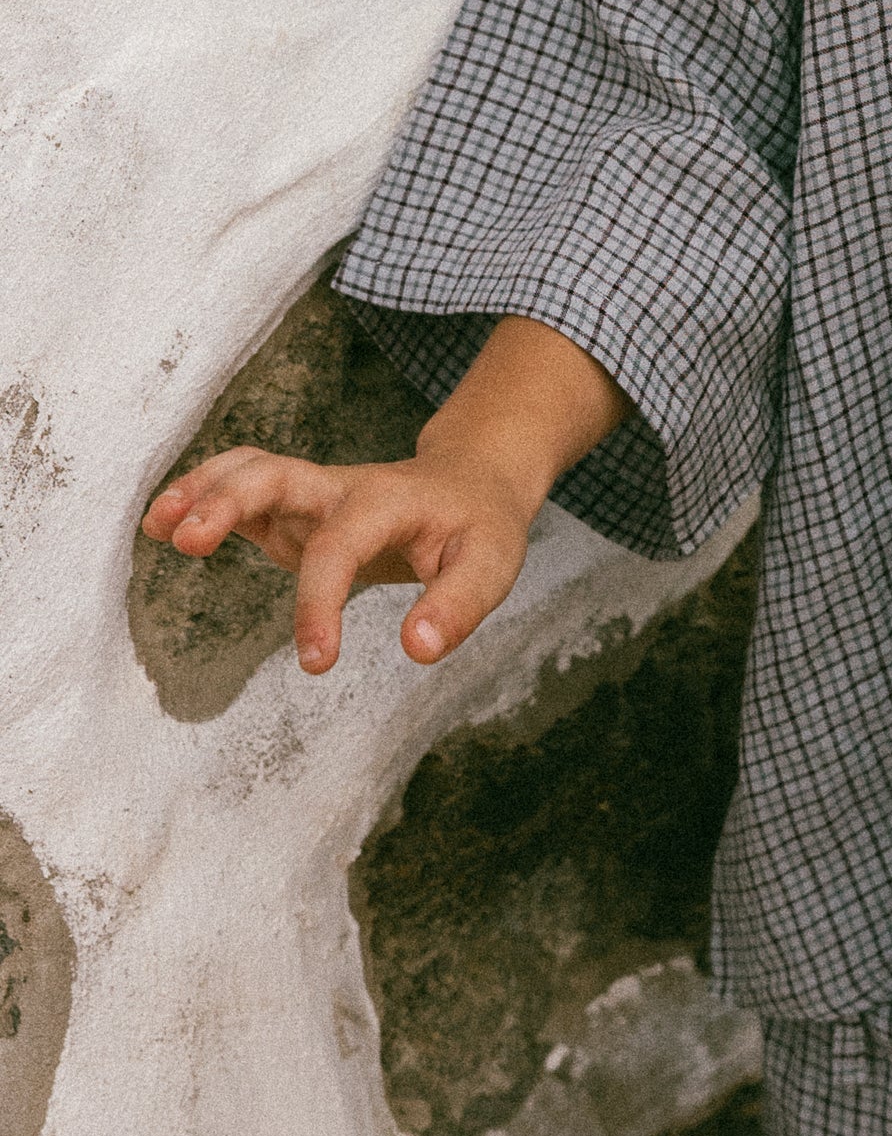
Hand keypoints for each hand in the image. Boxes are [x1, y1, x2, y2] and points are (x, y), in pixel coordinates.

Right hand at [140, 448, 533, 674]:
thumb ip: (456, 607)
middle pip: (272, 476)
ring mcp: (311, 496)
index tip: (315, 663)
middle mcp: (339, 489)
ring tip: (156, 526)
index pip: (339, 547)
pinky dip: (200, 499)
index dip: (320, 603)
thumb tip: (416, 649)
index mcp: (386, 502)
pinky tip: (164, 527)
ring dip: (199, 491)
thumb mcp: (491, 567)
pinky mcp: (293, 510)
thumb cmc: (478, 528)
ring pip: (247, 472)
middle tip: (185, 541)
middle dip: (226, 501)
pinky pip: (241, 492)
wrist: (469, 484)